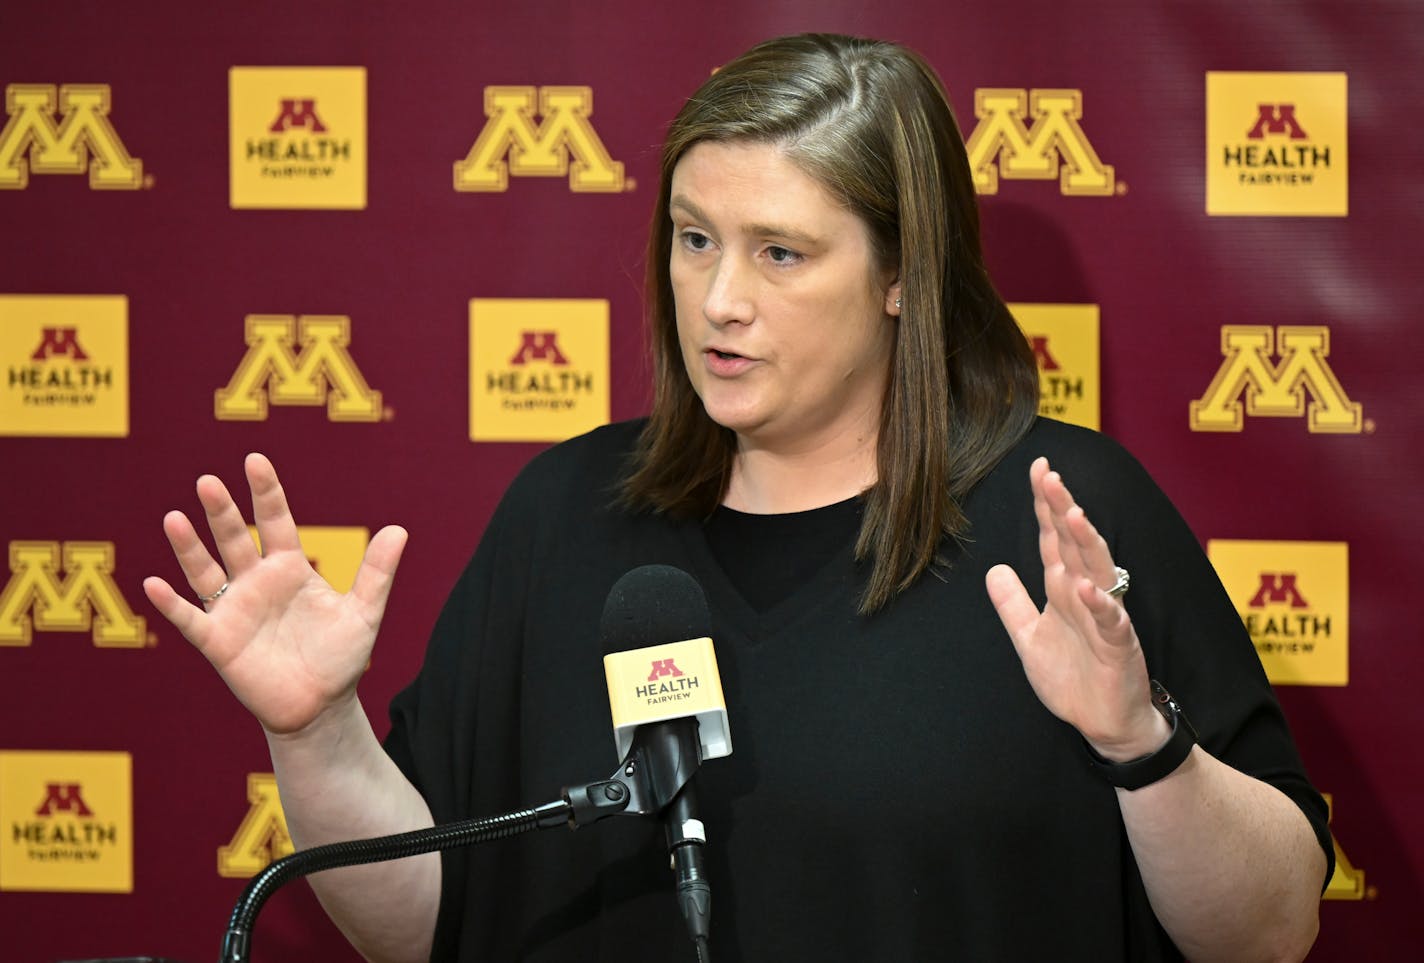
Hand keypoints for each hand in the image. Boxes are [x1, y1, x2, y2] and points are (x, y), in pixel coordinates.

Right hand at [142, 453, 407, 735]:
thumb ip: (377, 573)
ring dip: (189, 548)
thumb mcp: (363, 613)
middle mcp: (256, 583)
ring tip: (174, 518)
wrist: (320, 707)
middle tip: (208, 481)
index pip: (275, 522)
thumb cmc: (339, 657)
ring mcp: (234, 610)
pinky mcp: (218, 641)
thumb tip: (400, 529)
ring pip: (206, 572)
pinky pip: (190, 619)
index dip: (266, 493)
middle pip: (235, 539)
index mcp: (289, 569)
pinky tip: (153, 583)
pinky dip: (171, 603)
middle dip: (221, 512)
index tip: (255, 460)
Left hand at [984, 457, 1166, 760]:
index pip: (1053, 539)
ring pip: (1097, 571)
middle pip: (1074, 544)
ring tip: (1072, 513)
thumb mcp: (1029, 639)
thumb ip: (1012, 604)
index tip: (1038, 468)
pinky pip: (1111, 621)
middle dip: (1062, 508)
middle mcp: (1086, 595)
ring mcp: (1105, 618)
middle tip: (1050, 474)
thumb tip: (994, 569)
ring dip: (1085, 543)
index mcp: (1064, 589)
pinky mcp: (1118, 647)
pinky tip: (1087, 588)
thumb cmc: (1073, 678)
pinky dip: (1100, 604)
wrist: (1104, 724)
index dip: (1045, 505)